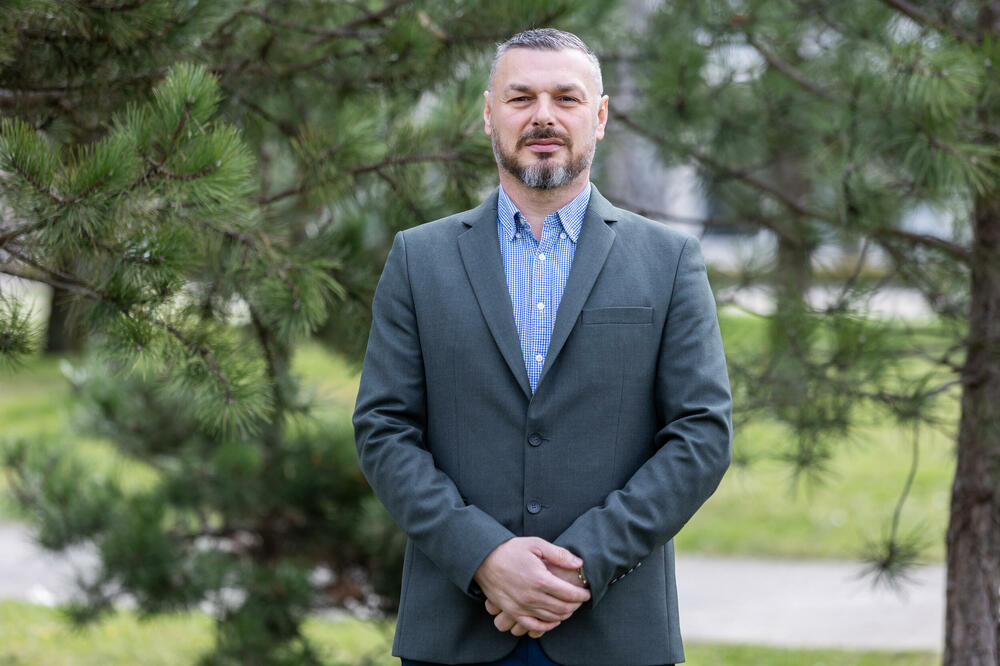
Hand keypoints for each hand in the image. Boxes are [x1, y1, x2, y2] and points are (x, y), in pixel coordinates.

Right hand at [474, 537, 590, 634]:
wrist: (483, 559)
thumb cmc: (510, 550)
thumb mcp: (536, 544)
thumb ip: (559, 554)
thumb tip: (579, 563)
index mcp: (540, 579)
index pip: (569, 594)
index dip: (582, 595)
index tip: (587, 592)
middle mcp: (532, 596)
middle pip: (563, 608)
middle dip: (576, 605)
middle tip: (580, 599)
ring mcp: (522, 607)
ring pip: (551, 618)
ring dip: (565, 614)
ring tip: (570, 607)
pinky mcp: (513, 612)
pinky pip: (534, 626)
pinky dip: (547, 625)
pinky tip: (554, 620)